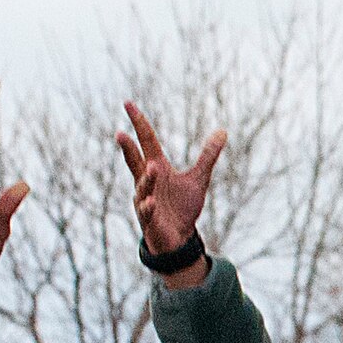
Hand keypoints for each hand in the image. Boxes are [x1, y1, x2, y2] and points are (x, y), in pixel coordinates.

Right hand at [115, 100, 224, 266]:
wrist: (180, 238)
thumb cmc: (183, 207)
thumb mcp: (199, 178)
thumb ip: (207, 156)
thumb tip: (222, 131)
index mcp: (157, 167)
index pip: (146, 141)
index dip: (139, 123)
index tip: (128, 104)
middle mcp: (147, 181)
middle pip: (135, 161)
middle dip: (127, 148)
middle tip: (120, 134)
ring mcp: (146, 200)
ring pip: (142, 187)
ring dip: (147, 179)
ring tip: (153, 168)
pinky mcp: (149, 220)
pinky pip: (146, 212)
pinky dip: (148, 206)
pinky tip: (151, 201)